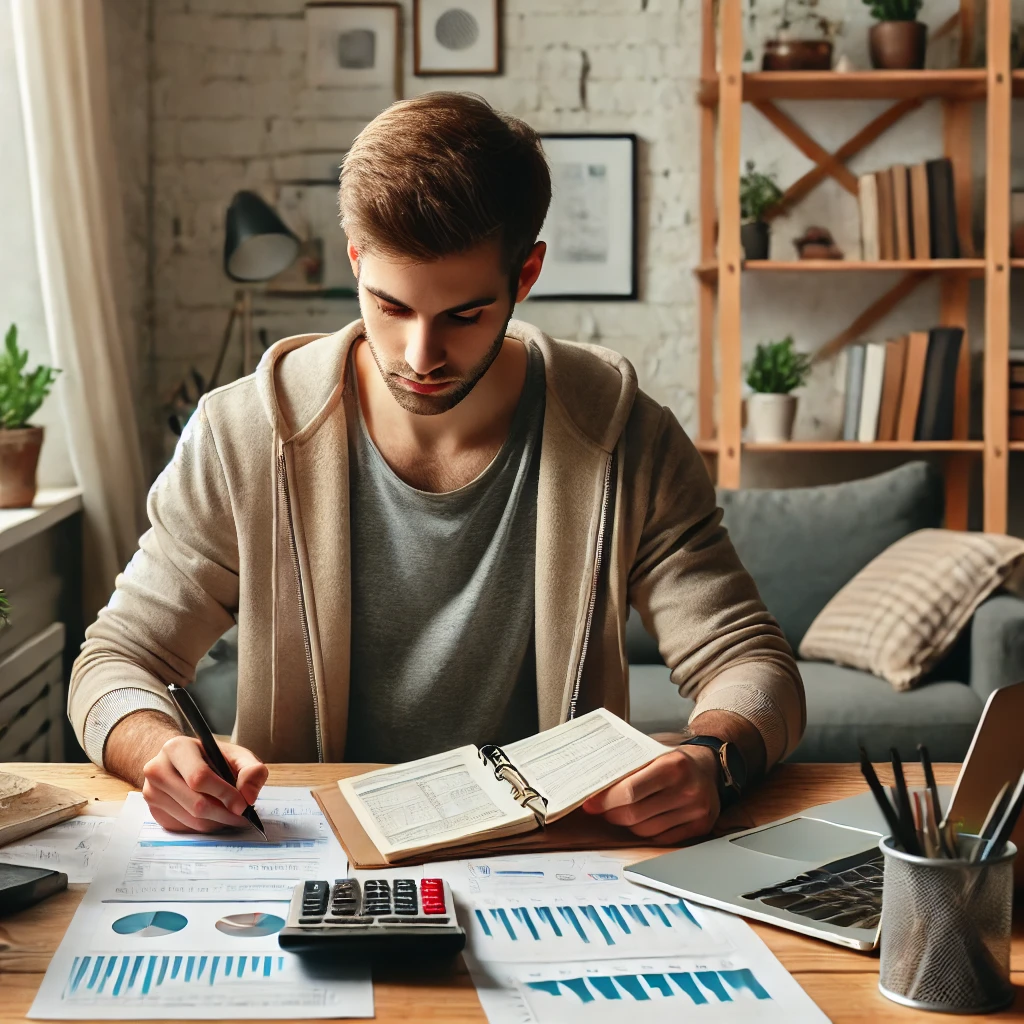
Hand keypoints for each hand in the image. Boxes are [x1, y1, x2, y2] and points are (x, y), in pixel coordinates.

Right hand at [142, 735, 267, 832]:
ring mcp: (151, 793)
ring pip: (191, 820)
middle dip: (224, 813)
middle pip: (195, 803)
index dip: (225, 793)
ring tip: (231, 814)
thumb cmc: (211, 758)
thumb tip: (248, 796)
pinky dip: (205, 826)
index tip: (243, 804)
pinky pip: (185, 828)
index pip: (199, 777)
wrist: (181, 761)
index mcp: (176, 748)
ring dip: (217, 822)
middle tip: (242, 815)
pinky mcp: (154, 812)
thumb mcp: (236, 755)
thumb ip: (251, 769)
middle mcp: (157, 770)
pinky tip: (214, 816)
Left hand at [581, 747, 720, 843]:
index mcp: (673, 766)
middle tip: (602, 808)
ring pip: (645, 830)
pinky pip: (661, 838)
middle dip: (612, 813)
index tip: (590, 802)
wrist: (711, 767)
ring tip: (624, 811)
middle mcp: (687, 789)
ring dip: (628, 823)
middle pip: (634, 814)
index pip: (630, 791)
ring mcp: (695, 811)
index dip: (605, 800)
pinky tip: (644, 818)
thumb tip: (595, 788)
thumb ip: (628, 768)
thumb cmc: (675, 759)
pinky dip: (646, 831)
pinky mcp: (700, 827)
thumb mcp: (653, 753)